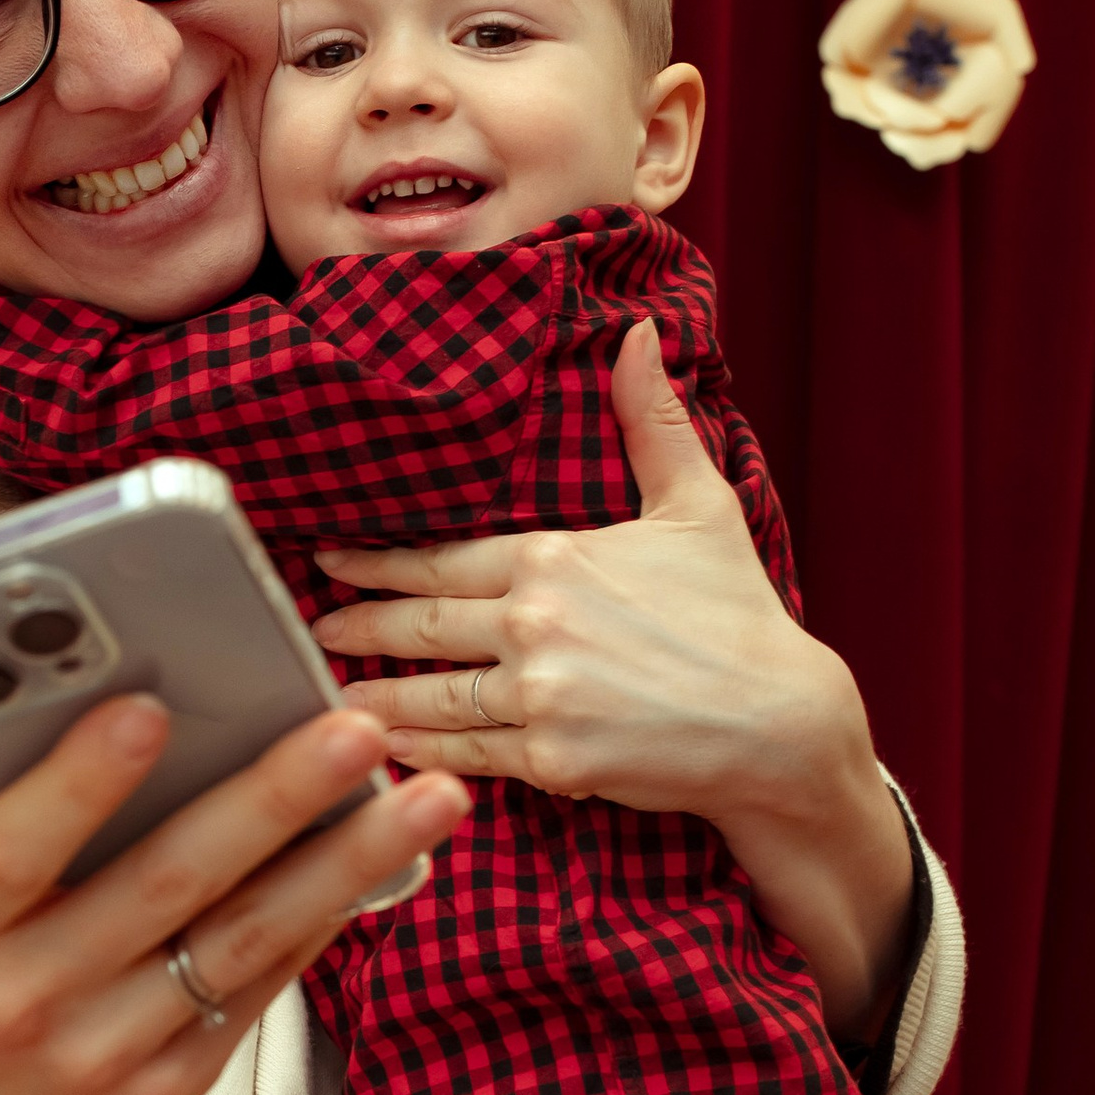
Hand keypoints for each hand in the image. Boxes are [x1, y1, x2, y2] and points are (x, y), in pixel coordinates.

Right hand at [0, 698, 466, 1094]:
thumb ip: (33, 835)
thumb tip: (167, 721)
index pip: (14, 848)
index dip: (80, 781)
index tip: (150, 708)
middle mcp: (24, 995)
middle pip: (167, 886)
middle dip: (274, 801)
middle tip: (358, 732)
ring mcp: (102, 1055)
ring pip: (241, 943)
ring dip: (345, 865)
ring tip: (426, 801)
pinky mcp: (167, 1094)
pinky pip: (258, 990)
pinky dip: (320, 920)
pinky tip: (381, 867)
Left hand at [312, 318, 842, 823]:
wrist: (781, 725)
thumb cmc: (739, 615)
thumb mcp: (698, 505)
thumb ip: (652, 423)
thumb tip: (642, 334)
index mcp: (555, 557)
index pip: (442, 558)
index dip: (381, 560)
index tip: (331, 559)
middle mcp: (534, 622)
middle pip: (421, 623)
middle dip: (359, 621)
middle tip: (313, 623)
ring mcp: (537, 695)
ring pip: (431, 693)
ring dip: (376, 694)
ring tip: (334, 694)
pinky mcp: (549, 760)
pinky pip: (465, 752)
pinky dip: (420, 753)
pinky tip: (387, 749)